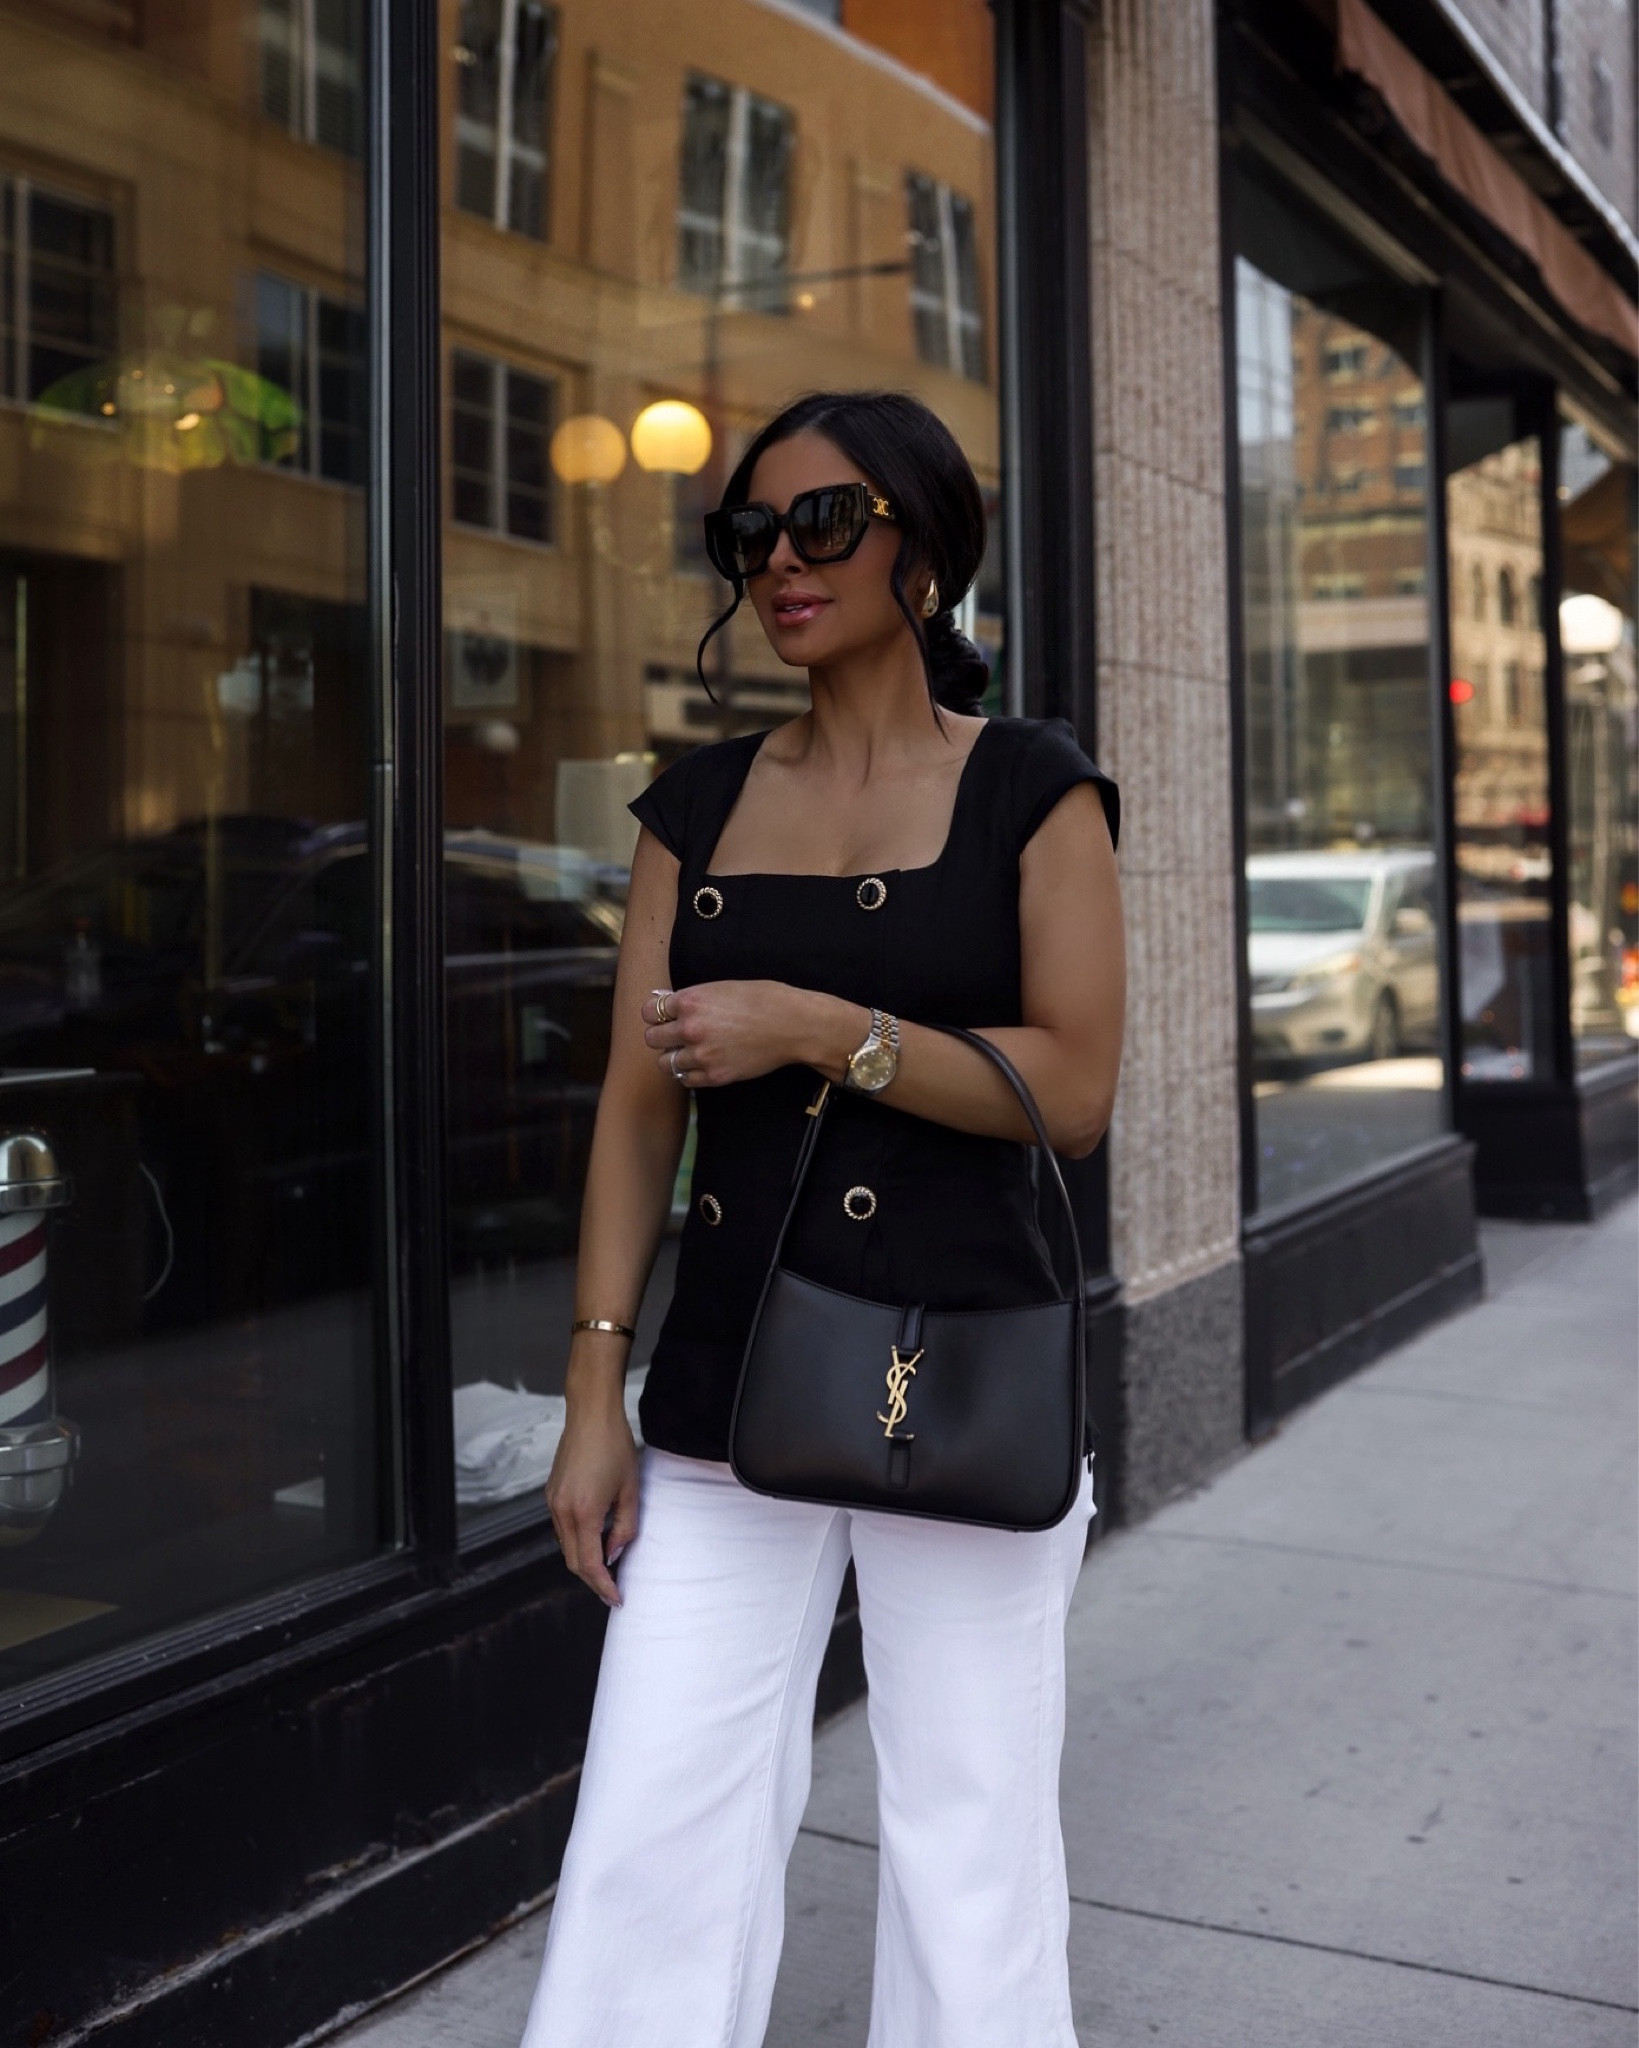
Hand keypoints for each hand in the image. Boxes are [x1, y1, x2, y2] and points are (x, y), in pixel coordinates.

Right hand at [545, 1398, 639, 1606]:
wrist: (591, 1414)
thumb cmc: (615, 1446)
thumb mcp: (630, 1489)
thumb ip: (625, 1527)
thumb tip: (614, 1553)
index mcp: (583, 1512)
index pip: (589, 1564)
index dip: (603, 1586)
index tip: (616, 1598)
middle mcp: (561, 1510)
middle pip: (572, 1560)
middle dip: (592, 1579)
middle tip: (612, 1590)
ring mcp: (552, 1501)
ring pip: (564, 1545)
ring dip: (583, 1560)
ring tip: (606, 1566)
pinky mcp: (551, 1493)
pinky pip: (561, 1528)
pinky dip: (576, 1540)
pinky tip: (593, 1539)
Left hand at [641, 981, 863, 1088]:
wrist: (793, 1025)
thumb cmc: (764, 999)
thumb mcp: (723, 987)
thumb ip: (693, 997)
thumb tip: (667, 1001)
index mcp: (691, 1001)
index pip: (649, 1011)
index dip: (656, 1014)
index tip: (663, 1016)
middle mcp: (690, 1028)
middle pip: (652, 1038)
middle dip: (661, 1036)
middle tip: (674, 1035)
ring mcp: (701, 1055)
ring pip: (665, 1062)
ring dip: (674, 1056)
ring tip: (689, 1051)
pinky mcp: (714, 1076)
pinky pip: (685, 1079)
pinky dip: (689, 1073)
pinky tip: (701, 1064)